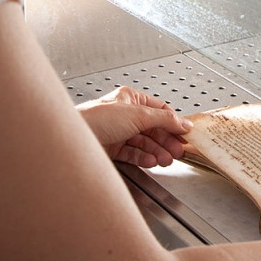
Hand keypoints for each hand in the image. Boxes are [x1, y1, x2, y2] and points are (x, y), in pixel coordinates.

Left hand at [76, 86, 192, 167]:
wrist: (75, 140)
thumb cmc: (97, 119)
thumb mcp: (138, 115)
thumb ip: (164, 119)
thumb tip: (183, 122)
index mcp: (130, 99)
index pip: (159, 109)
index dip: (173, 122)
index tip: (185, 133)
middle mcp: (124, 114)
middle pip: (153, 128)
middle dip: (166, 140)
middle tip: (178, 151)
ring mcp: (118, 131)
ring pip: (144, 142)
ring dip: (157, 151)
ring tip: (166, 159)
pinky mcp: (112, 148)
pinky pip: (133, 153)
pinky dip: (144, 158)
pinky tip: (151, 161)